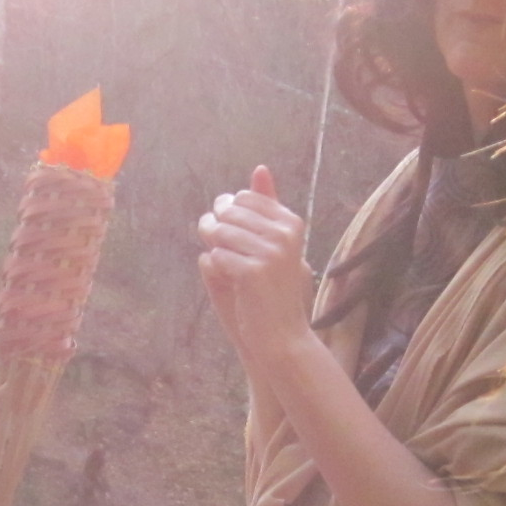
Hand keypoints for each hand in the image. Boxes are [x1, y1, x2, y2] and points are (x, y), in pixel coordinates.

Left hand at [197, 167, 317, 375]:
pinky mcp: (252, 271)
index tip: (237, 241)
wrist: (281, 337)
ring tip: (230, 269)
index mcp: (290, 222)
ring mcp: (270, 252)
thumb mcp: (272, 244)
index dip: (230, 216)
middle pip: (227, 211)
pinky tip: (233, 284)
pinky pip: (215, 256)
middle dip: (217, 229)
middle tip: (229, 256)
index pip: (244, 198)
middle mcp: (284, 233)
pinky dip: (216, 270)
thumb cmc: (273, 290)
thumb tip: (261, 168)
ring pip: (218, 231)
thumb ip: (265, 207)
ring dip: (215, 249)